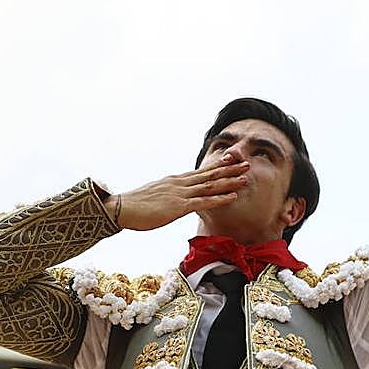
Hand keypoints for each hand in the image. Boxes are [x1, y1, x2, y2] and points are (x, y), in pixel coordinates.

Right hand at [106, 157, 249, 230]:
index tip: (231, 160)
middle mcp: (180, 183)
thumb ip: (168, 195)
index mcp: (175, 180)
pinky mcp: (178, 206)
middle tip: (246, 163)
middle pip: (209, 174)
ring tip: (245, 176)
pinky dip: (220, 198)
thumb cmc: (135, 205)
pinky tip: (233, 196)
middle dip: (229, 169)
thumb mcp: (155, 196)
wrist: (121, 208)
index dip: (217, 166)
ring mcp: (180, 194)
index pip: (200, 172)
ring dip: (230, 181)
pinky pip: (204, 202)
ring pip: (210, 186)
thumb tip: (174, 198)